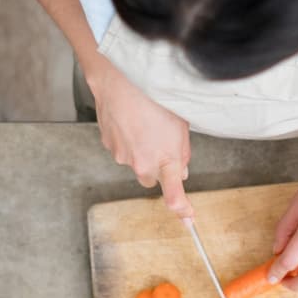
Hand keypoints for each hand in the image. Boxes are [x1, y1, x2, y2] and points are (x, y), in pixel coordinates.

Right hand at [89, 62, 193, 216]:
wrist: (121, 79)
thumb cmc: (154, 98)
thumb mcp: (181, 125)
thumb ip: (182, 153)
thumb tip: (181, 170)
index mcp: (165, 159)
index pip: (174, 194)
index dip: (182, 209)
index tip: (188, 217)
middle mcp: (142, 163)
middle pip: (151, 177)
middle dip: (156, 166)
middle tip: (162, 141)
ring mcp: (122, 155)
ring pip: (134, 161)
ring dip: (141, 149)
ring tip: (144, 121)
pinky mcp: (109, 145)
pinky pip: (121, 148)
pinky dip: (126, 138)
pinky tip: (131, 119)